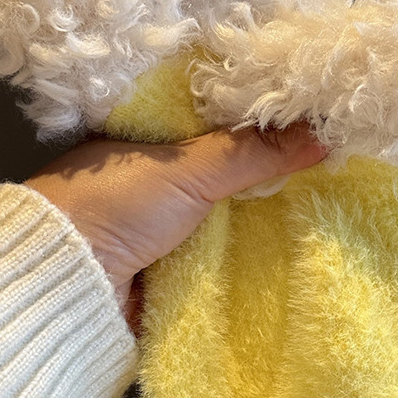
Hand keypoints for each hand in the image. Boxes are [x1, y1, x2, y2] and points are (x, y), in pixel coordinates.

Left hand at [23, 123, 326, 334]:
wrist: (67, 286)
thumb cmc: (113, 207)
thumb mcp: (189, 169)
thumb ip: (254, 152)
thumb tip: (322, 134)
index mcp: (146, 135)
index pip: (214, 117)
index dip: (260, 116)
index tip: (312, 112)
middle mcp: (154, 177)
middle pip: (226, 168)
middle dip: (270, 168)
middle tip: (330, 155)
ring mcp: (161, 225)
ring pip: (226, 213)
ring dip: (263, 214)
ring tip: (326, 196)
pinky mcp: (169, 268)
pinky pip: (219, 255)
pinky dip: (247, 253)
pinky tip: (291, 244)